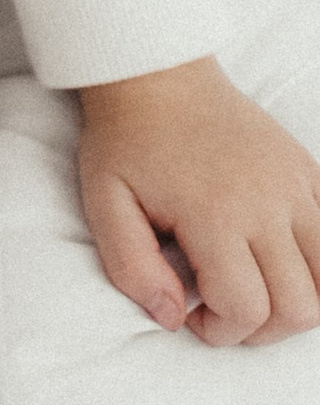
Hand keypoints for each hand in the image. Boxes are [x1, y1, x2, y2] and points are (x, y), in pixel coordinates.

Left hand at [77, 54, 319, 343]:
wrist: (155, 73)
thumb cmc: (126, 140)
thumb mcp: (105, 203)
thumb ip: (132, 268)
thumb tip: (171, 318)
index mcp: (215, 213)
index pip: (246, 309)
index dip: (219, 331)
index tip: (191, 313)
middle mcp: (267, 203)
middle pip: (299, 306)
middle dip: (260, 328)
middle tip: (222, 305)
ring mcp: (295, 185)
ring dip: (297, 301)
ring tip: (255, 287)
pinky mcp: (308, 171)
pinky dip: (316, 261)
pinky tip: (276, 256)